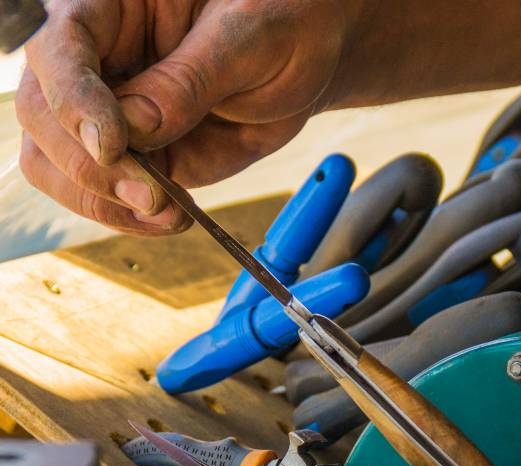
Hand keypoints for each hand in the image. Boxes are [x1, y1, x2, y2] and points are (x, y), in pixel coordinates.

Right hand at [16, 0, 358, 234]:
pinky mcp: (137, 157)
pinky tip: (173, 218)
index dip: (74, 101)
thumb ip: (190, 80)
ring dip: (102, 201)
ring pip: (55, 165)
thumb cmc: (281, 24)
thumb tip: (133, 128)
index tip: (115, 144)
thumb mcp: (248, 38)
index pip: (59, 49)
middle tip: (150, 194)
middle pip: (41, 115)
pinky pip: (104, 196)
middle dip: (88, 165)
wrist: (308, 60)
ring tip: (166, 212)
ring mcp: (112, 114)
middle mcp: (99, 61)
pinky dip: (130, 217)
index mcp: (114, 7)